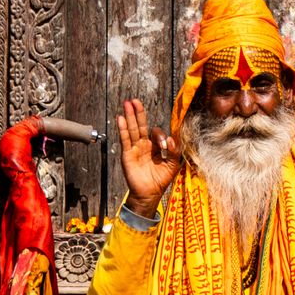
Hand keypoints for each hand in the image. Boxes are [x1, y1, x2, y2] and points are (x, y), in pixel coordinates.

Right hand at [117, 98, 180, 215]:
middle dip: (138, 113)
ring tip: (127, 103)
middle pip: (141, 125)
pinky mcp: (127, 155)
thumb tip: (171, 139)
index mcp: (155, 146)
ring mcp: (135, 149)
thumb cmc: (161, 180)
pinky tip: (121, 118)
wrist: (149, 194)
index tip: (165, 145)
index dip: (160, 136)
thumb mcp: (172, 164)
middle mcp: (144, 145)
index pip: (156, 133)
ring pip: (132, 129)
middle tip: (135, 100)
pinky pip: (125, 140)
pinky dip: (123, 129)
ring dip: (129, 116)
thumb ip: (173, 151)